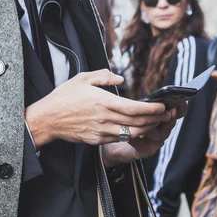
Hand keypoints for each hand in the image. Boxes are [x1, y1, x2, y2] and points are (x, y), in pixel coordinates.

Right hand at [25, 70, 171, 148]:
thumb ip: (104, 76)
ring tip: (157, 122)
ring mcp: (102, 131)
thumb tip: (120, 80)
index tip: (163, 106)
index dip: (152, 109)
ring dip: (148, 128)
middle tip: (168, 114)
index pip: (135, 108)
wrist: (48, 119)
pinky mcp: (97, 140)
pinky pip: (120, 137)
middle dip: (156, 119)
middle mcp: (105, 118)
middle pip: (138, 123)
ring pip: (132, 133)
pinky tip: (139, 129)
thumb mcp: (82, 78)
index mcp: (103, 102)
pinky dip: (133, 134)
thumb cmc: (64, 96)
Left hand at [101, 101, 186, 164]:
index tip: (182, 102)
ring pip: (157, 135)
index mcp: (163, 120)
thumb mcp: (139, 111)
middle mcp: (162, 132)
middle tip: (171, 110)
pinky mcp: (146, 151)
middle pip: (169, 125)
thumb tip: (147, 97)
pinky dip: (135, 139)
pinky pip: (142, 145)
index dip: (180, 109)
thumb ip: (146, 105)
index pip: (176, 114)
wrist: (120, 144)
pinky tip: (129, 135)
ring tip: (148, 121)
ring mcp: (155, 143)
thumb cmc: (130, 123)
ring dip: (152, 128)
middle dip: (170, 117)